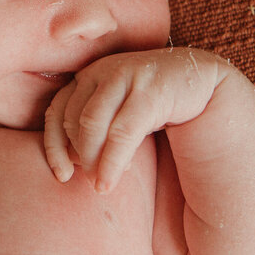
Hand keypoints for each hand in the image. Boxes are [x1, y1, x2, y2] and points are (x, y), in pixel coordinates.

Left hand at [42, 47, 226, 192]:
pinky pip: (122, 131)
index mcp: (88, 76)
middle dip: (78, 155)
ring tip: (100, 184)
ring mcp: (125, 75)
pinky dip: (112, 160)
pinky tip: (111, 181)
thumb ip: (95, 128)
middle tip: (91, 180)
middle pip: (73, 118)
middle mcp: (102, 70)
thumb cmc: (154, 105)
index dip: (53, 146)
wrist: (201, 82)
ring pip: (93, 123)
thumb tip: (69, 163)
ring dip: (93, 160)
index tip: (61, 176)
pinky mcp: (149, 89)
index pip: (56, 111)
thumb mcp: (118, 113)